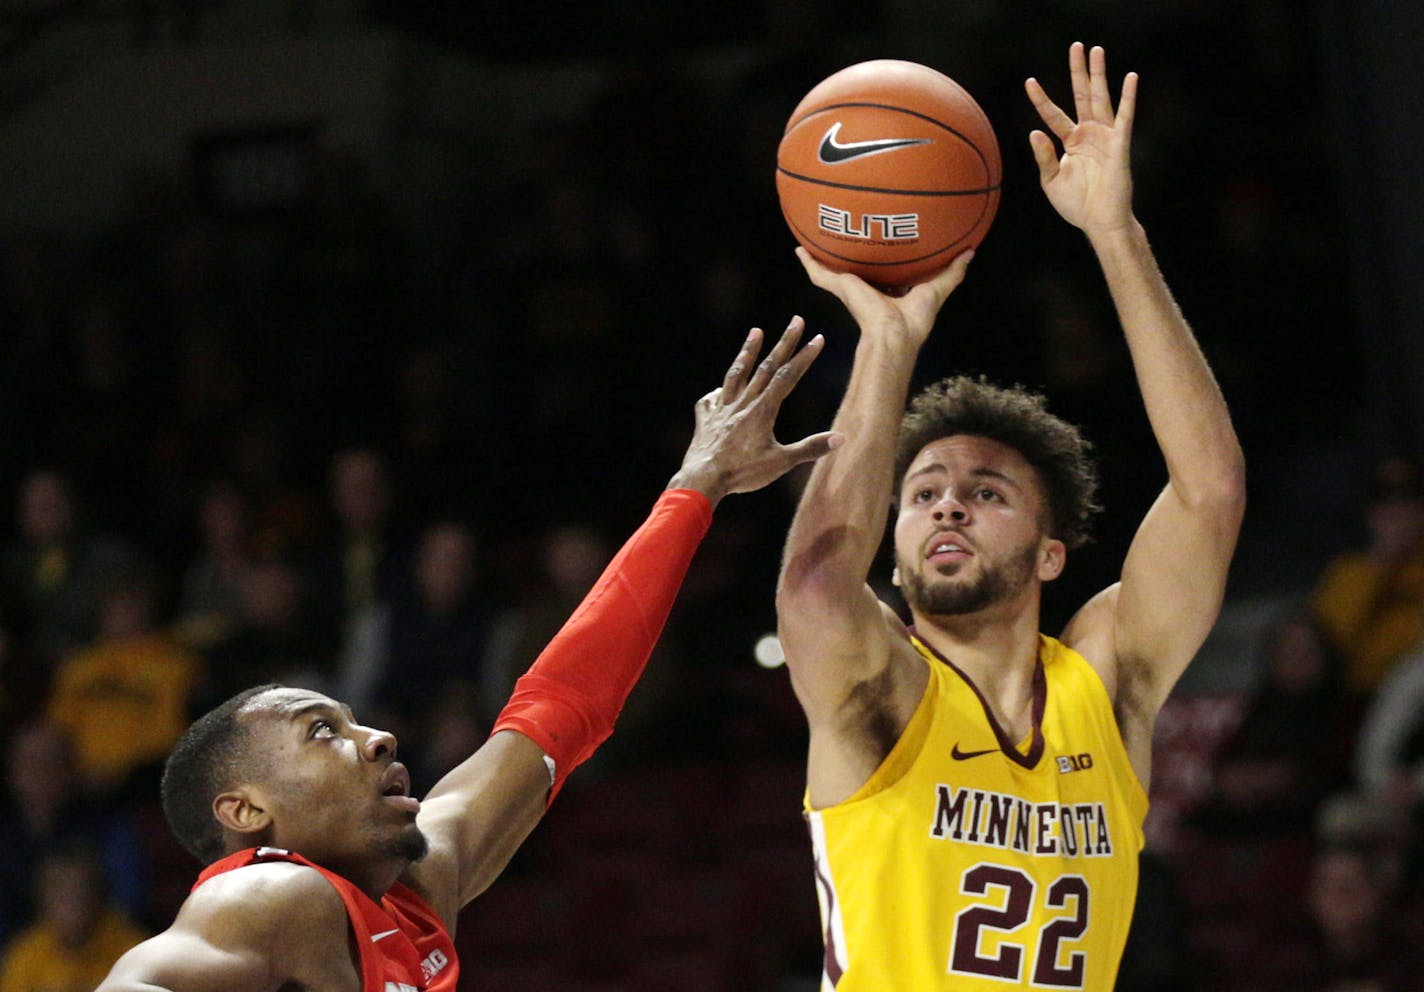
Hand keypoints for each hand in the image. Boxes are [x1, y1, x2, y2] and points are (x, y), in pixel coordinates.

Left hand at [669, 318, 840, 504]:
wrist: (703, 480)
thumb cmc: (743, 473)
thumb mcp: (781, 463)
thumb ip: (810, 448)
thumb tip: (841, 438)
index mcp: (763, 410)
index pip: (787, 377)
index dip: (804, 357)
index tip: (818, 337)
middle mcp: (743, 403)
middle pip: (766, 367)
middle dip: (784, 342)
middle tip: (796, 320)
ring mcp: (722, 409)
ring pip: (736, 374)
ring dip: (748, 352)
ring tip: (756, 331)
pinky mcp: (706, 420)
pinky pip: (710, 401)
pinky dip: (716, 393)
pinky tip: (719, 391)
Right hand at [796, 247, 973, 349]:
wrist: (893, 334)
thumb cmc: (915, 319)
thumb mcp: (938, 287)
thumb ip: (953, 271)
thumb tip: (971, 251)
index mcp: (888, 291)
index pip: (885, 272)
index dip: (885, 259)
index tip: (885, 242)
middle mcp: (867, 289)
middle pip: (857, 268)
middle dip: (853, 255)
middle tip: (849, 233)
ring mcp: (851, 289)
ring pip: (834, 270)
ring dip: (824, 257)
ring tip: (816, 239)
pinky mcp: (840, 287)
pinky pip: (819, 273)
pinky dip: (809, 263)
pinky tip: (799, 249)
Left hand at [1025, 42, 1136, 236]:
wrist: (1099, 221)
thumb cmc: (1076, 203)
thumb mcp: (1051, 180)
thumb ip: (1043, 156)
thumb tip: (1034, 131)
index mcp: (1071, 141)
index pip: (1053, 114)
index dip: (1041, 98)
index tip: (1029, 81)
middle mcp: (1088, 134)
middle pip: (1081, 95)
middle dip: (1078, 71)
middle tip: (1076, 46)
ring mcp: (1105, 136)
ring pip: (1101, 98)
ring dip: (1099, 74)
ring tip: (1096, 50)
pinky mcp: (1120, 144)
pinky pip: (1124, 117)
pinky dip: (1128, 98)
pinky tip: (1131, 78)